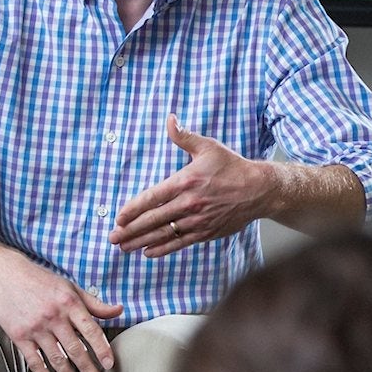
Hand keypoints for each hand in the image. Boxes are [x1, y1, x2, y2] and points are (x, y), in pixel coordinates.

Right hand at [0, 258, 123, 371]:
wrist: (6, 276)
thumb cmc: (42, 282)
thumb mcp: (70, 287)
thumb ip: (95, 303)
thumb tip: (119, 310)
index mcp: (70, 303)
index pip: (91, 330)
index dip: (101, 349)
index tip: (109, 364)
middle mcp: (54, 316)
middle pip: (75, 349)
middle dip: (87, 369)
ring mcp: (36, 327)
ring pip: (56, 358)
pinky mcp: (19, 335)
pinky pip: (34, 360)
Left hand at [110, 114, 273, 257]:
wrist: (259, 190)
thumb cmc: (232, 167)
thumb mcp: (208, 147)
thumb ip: (184, 136)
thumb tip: (170, 119)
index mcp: (186, 182)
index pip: (152, 198)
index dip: (133, 209)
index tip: (118, 217)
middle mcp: (190, 204)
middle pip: (154, 220)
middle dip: (130, 230)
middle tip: (112, 238)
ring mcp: (198, 221)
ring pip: (164, 234)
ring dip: (142, 241)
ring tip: (124, 247)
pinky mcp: (206, 232)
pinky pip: (180, 243)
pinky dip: (163, 249)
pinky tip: (148, 252)